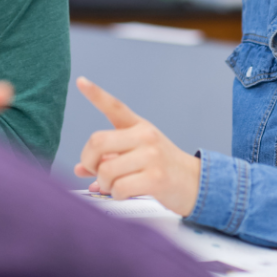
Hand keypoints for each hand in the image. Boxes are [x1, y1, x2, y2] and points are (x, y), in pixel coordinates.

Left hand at [74, 76, 200, 216]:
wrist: (196, 183)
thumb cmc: (162, 168)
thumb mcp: (137, 156)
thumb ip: (109, 158)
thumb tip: (80, 168)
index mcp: (139, 126)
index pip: (115, 106)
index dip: (96, 94)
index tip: (80, 81)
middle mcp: (144, 136)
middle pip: (98, 142)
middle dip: (89, 161)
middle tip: (95, 171)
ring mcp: (151, 156)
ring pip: (106, 170)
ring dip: (103, 184)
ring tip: (113, 186)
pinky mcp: (155, 178)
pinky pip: (119, 188)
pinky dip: (115, 195)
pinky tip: (124, 194)